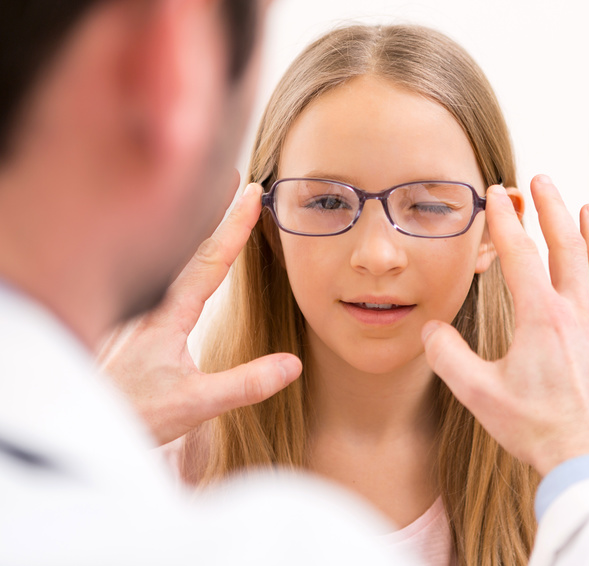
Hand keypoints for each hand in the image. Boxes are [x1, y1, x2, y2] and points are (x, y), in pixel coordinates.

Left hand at [98, 182, 301, 445]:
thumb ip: (245, 383)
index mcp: (169, 312)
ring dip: (198, 225)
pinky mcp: (139, 321)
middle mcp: (154, 302)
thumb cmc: (135, 411)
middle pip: (191, 244)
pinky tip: (185, 250)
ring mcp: (143, 309)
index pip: (210, 260)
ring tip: (215, 200)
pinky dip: (182, 248)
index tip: (253, 195)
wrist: (86, 419)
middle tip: (236, 178)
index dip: (234, 226)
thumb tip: (293, 364)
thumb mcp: (196, 403)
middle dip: (216, 209)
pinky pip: (165, 271)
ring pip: (174, 255)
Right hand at [422, 175, 588, 475]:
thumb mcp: (478, 393)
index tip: (496, 194)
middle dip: (552, 210)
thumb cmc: (535, 429)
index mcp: (541, 318)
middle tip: (542, 181)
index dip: (505, 221)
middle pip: (567, 249)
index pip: (520, 255)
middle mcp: (577, 316)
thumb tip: (430, 331)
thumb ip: (448, 356)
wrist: (588, 462)